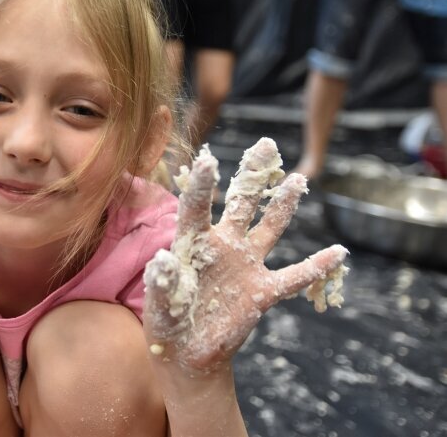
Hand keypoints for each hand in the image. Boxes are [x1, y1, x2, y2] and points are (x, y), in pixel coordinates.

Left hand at [143, 138, 347, 371]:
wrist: (188, 353)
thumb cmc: (167, 322)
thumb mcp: (159, 306)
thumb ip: (162, 283)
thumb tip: (163, 259)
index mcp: (192, 244)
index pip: (197, 208)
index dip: (202, 186)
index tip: (207, 161)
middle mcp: (222, 245)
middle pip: (241, 203)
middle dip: (253, 175)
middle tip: (266, 144)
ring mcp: (245, 265)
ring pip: (269, 228)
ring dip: (284, 205)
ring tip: (298, 179)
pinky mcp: (262, 291)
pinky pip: (294, 277)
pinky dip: (316, 267)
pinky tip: (339, 252)